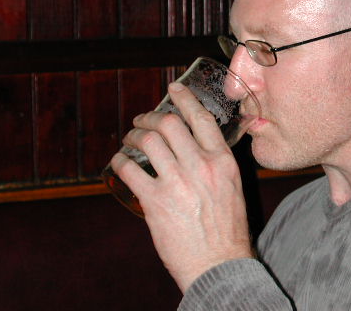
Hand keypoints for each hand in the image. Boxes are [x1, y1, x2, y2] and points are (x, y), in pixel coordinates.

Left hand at [110, 81, 253, 292]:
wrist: (219, 263)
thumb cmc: (227, 229)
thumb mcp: (232, 186)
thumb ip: (216, 163)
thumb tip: (196, 146)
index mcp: (222, 160)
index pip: (201, 118)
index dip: (184, 98)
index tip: (173, 87)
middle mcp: (200, 165)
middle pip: (169, 123)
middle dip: (149, 116)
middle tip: (141, 119)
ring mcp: (177, 181)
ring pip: (147, 140)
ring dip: (132, 135)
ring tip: (128, 139)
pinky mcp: (155, 200)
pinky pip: (130, 169)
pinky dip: (120, 161)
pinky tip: (118, 162)